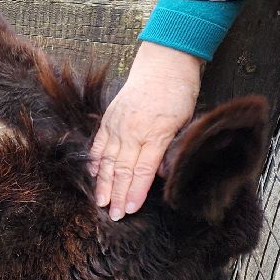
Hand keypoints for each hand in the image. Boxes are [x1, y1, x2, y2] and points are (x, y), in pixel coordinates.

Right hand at [89, 42, 202, 219]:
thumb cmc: (179, 93)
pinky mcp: (109, 119)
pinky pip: (99, 145)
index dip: (136, 192)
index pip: (143, 170)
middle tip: (114, 217)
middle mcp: (132, 131)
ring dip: (104, 184)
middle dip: (118, 195)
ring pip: (108, 161)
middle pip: (123, 170)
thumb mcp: (186, 121)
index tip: (130, 210)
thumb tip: (161, 174)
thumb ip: (172, 149)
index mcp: (155, 133)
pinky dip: (95, 162)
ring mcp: (117, 125)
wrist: (164, 63)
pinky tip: (93, 176)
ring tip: (101, 203)